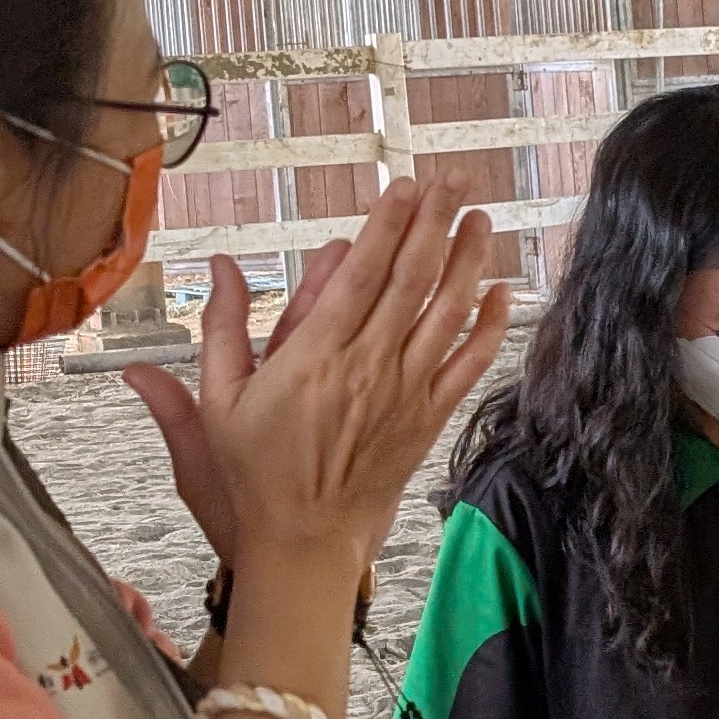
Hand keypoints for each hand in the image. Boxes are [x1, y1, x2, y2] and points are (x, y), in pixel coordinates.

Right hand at [165, 182, 508, 581]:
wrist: (304, 539)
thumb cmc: (255, 472)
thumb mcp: (219, 401)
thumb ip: (222, 328)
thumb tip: (219, 266)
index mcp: (314, 357)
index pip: (361, 274)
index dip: (388, 224)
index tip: (405, 185)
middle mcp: (367, 367)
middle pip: (412, 279)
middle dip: (435, 223)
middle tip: (452, 179)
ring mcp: (405, 393)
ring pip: (447, 313)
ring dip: (468, 261)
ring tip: (480, 218)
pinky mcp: (428, 418)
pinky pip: (467, 364)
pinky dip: (488, 326)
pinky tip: (500, 291)